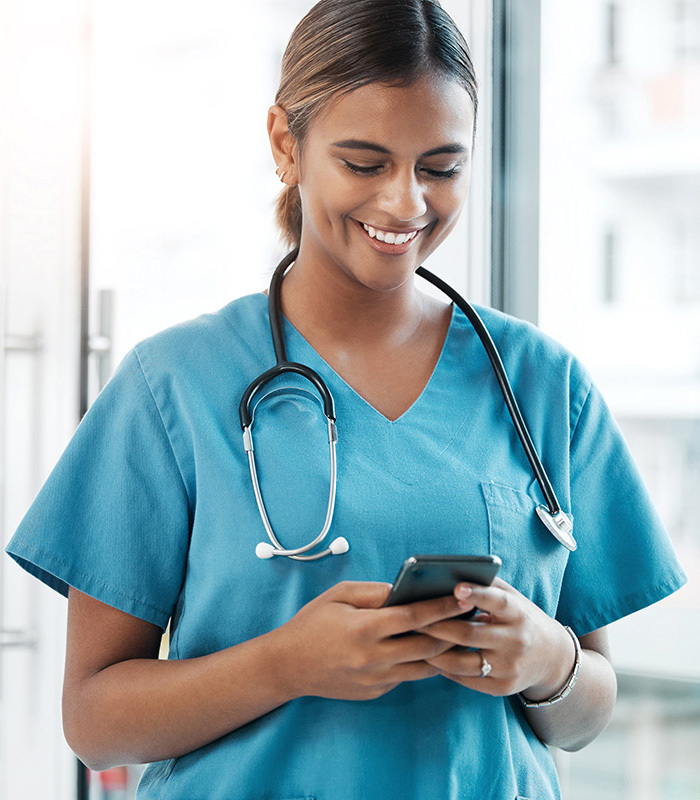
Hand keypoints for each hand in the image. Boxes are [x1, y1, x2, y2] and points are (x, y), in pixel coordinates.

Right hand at [271, 581, 468, 700]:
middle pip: (427, 646)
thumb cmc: (312, 623)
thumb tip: (407, 590)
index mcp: (364, 629)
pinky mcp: (376, 692)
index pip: (413, 617)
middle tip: (472, 617)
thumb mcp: (339, 596)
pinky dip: (422, 663)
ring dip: (445, 652)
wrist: (287, 666)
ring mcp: (376, 679)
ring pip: (424, 667)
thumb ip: (375, 592)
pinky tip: (433, 650)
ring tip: (462, 635)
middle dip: (453, 631)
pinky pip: (407, 676)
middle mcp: (373, 658)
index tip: (464, 599)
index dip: (442, 608)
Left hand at [415, 577, 574, 698]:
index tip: (456, 588)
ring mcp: (509, 667)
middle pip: (469, 634)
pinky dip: (446, 669)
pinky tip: (431, 658)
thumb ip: (486, 586)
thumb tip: (447, 574)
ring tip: (414, 641)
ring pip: (463, 663)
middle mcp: (516, 641)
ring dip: (435, 652)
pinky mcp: (503, 687)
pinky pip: (467, 679)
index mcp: (518, 613)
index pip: (497, 602)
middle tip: (412, 618)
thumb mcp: (513, 598)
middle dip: (437, 626)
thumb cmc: (520, 618)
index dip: (477, 595)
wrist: (551, 657)